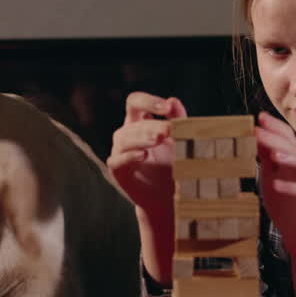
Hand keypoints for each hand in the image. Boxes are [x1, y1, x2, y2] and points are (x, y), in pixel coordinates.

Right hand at [106, 92, 186, 219]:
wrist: (165, 196)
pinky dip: (130, 156)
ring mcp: (119, 151)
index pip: (135, 102)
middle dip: (152, 126)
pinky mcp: (117, 170)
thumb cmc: (171, 163)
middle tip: (168, 131)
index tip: (166, 107)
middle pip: (133, 122)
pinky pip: (118, 160)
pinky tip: (144, 155)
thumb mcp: (178, 139)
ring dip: (142, 138)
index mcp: (138, 121)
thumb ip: (177, 119)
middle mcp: (126, 133)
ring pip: (125, 139)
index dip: (148, 101)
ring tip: (159, 140)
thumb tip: (173, 100)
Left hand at [255, 112, 295, 296]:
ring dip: (292, 158)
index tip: (260, 117)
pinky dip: (292, 188)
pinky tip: (276, 185)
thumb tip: (253, 134)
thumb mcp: (270, 176)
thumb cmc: (283, 202)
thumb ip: (264, 157)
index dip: (275, 127)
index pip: (288, 138)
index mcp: (292, 162)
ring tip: (273, 154)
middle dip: (277, 137)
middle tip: (259, 129)